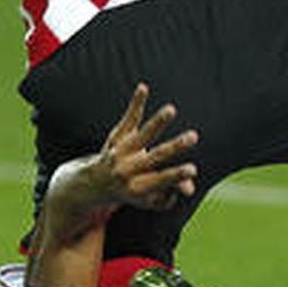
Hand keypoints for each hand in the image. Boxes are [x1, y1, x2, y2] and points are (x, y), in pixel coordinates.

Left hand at [46, 84, 197, 211]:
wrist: (94, 184)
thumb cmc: (131, 191)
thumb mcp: (149, 199)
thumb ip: (171, 193)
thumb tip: (189, 187)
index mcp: (137, 188)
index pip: (161, 180)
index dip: (177, 176)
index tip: (193, 170)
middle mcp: (127, 170)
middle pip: (154, 157)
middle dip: (175, 147)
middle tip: (193, 137)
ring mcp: (120, 152)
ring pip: (142, 136)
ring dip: (157, 122)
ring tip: (171, 110)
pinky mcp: (117, 137)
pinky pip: (128, 119)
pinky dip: (136, 104)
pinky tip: (143, 87)